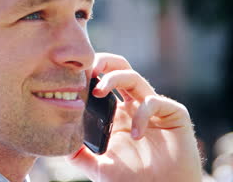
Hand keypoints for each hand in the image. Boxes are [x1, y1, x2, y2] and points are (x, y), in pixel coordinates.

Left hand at [66, 53, 201, 181]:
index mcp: (117, 113)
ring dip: (114, 78)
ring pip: (134, 78)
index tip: (73, 77)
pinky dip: (142, 114)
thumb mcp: (96, 166)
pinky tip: (136, 135)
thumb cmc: (130, 181)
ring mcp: (154, 109)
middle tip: (89, 69)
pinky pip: (155, 102)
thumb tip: (58, 140)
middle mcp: (134, 106)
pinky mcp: (174, 115)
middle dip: (104, 62)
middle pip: (120, 69)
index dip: (91, 74)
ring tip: (99, 92)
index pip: (104, 82)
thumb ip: (78, 153)